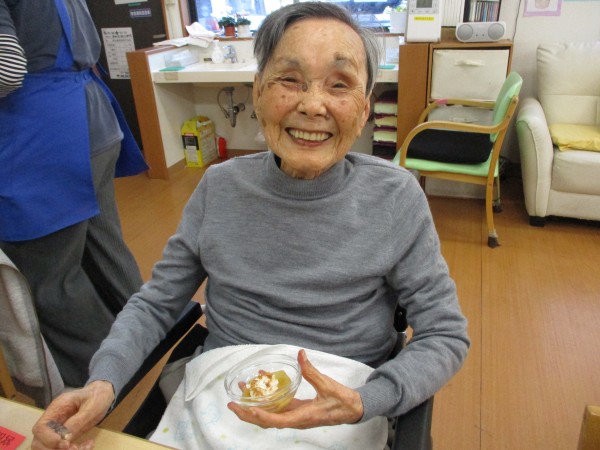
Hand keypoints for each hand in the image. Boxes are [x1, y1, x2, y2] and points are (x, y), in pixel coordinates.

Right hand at [31, 380, 114, 449]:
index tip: (65, 444)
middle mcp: (53, 419)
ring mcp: (57, 428)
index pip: (40, 428)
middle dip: (54, 449)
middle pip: (39, 441)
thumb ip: (77, 421)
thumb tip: (64, 438)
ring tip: (83, 447)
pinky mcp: (64, 435)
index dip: (49, 439)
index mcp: (57, 408)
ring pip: (49, 447)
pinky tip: (88, 445)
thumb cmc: (96, 396)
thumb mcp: (91, 407)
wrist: (102, 394)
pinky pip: (62, 447)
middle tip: (75, 448)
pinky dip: (75, 449)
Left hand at [227, 349, 363, 428]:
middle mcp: (295, 420)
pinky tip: (263, 382)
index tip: (247, 408)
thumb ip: (312, 371)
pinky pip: (277, 406)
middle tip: (232, 403)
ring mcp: (295, 416)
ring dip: (254, 404)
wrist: (352, 410)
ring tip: (242, 390)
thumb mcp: (327, 385)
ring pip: (269, 414)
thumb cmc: (341, 401)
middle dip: (248, 413)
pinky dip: (267, 397)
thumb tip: (300, 354)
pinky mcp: (297, 410)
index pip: (276, 421)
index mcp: (302, 417)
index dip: (260, 416)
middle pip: (266, 421)